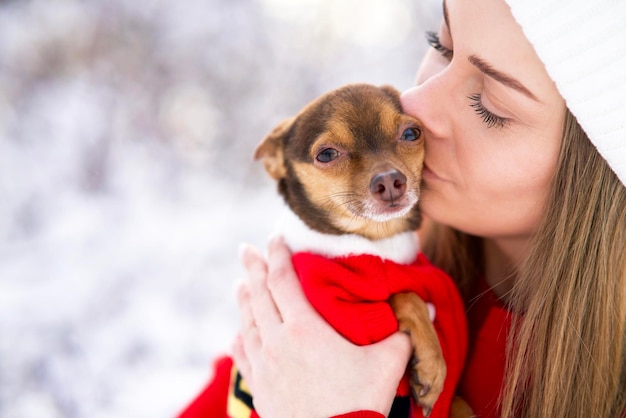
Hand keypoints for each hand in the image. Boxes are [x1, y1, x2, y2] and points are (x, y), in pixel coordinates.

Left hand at [232, 237, 411, 417]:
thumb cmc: (359, 404)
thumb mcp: (386, 365)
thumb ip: (402, 335)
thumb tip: (425, 308)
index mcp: (304, 329)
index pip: (284, 281)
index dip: (278, 256)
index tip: (274, 238)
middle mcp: (277, 342)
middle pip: (259, 296)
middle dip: (252, 269)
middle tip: (246, 249)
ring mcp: (265, 366)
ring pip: (248, 324)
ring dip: (243, 300)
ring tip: (240, 284)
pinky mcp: (261, 389)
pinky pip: (244, 357)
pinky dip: (240, 340)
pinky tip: (237, 334)